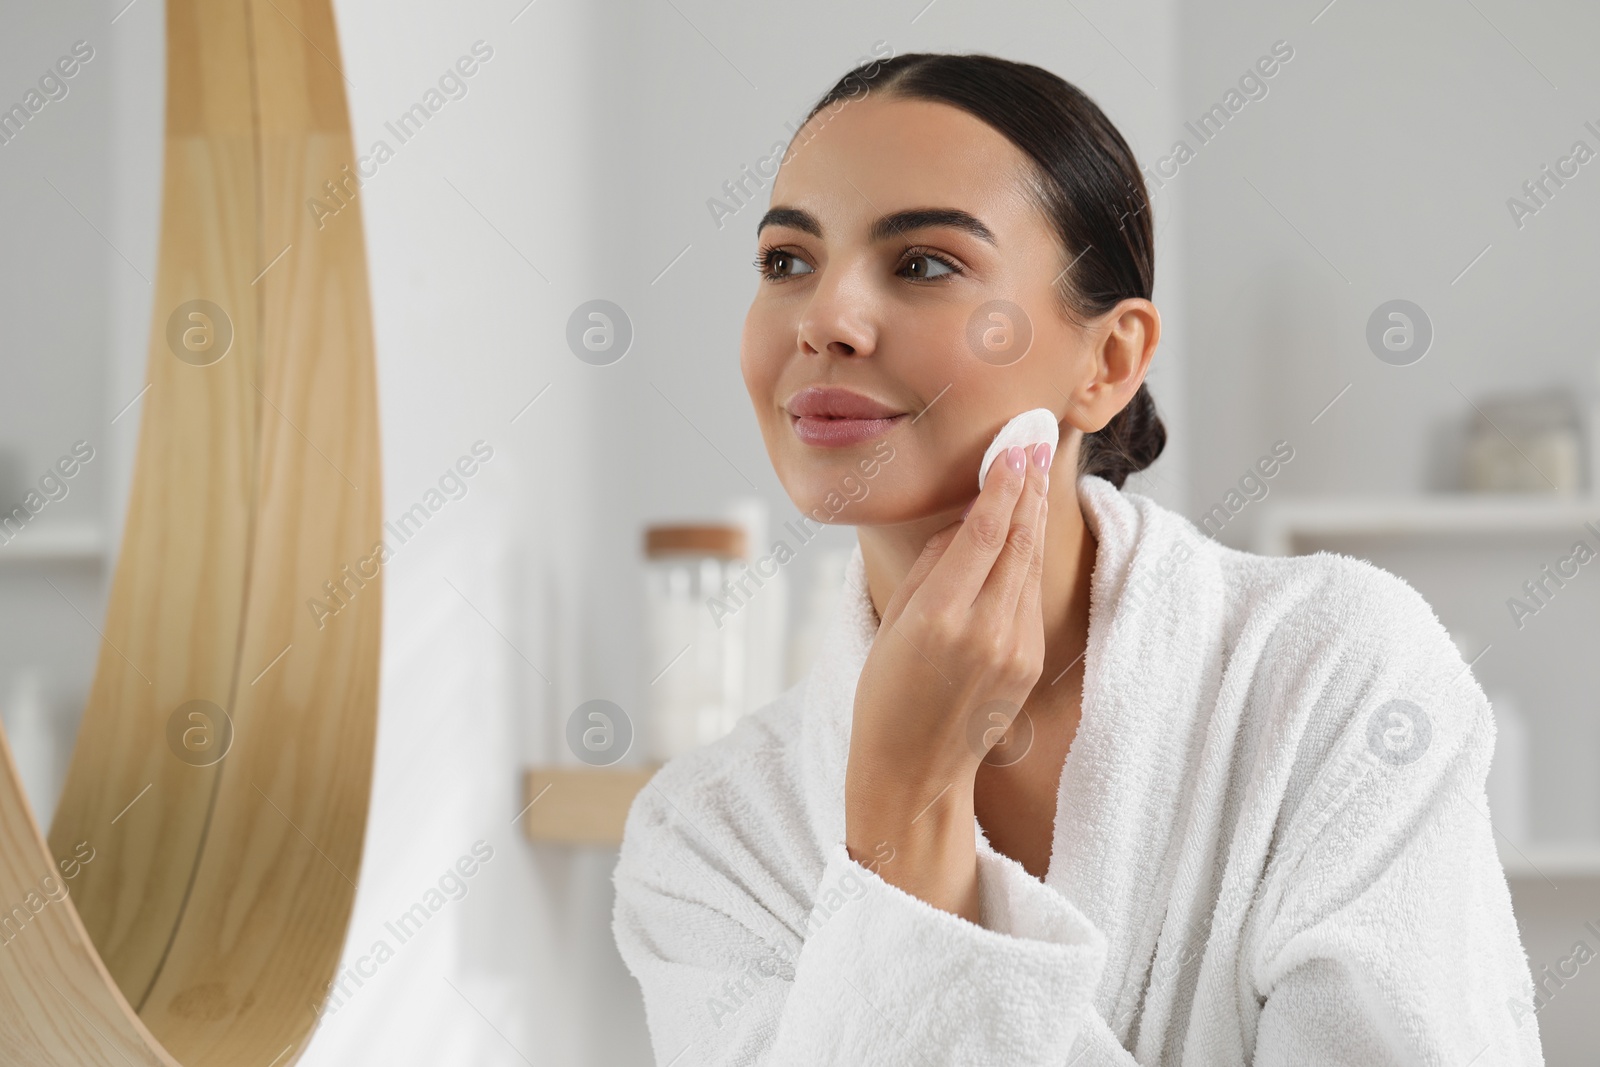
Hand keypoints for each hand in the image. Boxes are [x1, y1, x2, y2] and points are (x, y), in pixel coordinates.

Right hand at [844, 440, 1051, 918]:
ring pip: (1030, 562)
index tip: (1017, 439)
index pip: (985, 532)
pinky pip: (1028, 592)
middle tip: (1037, 431)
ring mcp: (1015, 649)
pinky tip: (1022, 523)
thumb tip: (969, 524)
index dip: (1005, 481)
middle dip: (1027, 482)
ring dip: (1032, 511)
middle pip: (1018, 539)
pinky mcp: (1029, 661)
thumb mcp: (894, 625)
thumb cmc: (885, 697)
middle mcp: (988, 631)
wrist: (913, 772)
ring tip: (1034, 462)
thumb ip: (935, 570)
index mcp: (943, 620)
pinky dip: (1026, 553)